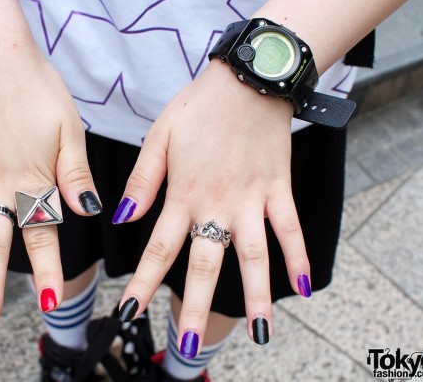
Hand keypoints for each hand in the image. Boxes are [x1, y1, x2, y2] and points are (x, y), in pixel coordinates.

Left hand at [117, 60, 309, 351]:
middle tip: (188, 342)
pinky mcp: (279, 188)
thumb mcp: (158, 137)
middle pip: (205, 263)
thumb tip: (121, 217)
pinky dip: (297, 257)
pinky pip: (290, 228)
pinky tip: (301, 288)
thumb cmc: (198, 107)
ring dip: (255, 295)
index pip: (158, 248)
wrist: (247, 79)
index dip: (142, 282)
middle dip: (194, 305)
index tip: (129, 313)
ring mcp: (252, 199)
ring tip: (259, 334)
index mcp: (183, 193)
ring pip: (253, 255)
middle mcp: (217, 203)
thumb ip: (142, 181)